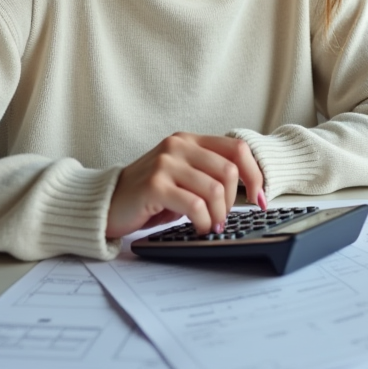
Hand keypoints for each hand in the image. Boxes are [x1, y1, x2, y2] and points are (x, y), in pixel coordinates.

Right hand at [106, 133, 265, 238]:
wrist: (107, 203)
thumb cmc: (149, 195)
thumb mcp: (182, 176)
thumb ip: (209, 174)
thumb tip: (251, 191)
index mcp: (188, 140)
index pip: (237, 148)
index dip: (256, 174)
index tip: (260, 198)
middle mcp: (178, 146)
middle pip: (229, 170)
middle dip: (233, 202)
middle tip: (221, 218)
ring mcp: (165, 164)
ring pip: (215, 189)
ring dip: (218, 215)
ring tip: (210, 226)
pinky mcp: (154, 185)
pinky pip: (195, 205)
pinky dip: (203, 221)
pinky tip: (198, 228)